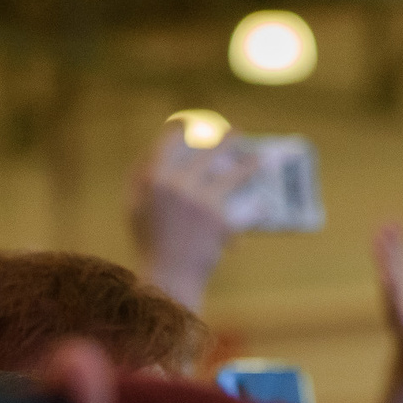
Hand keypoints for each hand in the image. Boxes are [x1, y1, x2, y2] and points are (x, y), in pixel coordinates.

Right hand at [128, 120, 256, 314]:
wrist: (166, 279)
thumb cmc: (150, 242)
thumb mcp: (135, 207)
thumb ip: (141, 177)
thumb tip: (156, 147)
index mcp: (152, 179)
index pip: (170, 140)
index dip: (182, 127)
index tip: (192, 123)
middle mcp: (176, 185)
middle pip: (209, 151)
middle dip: (228, 139)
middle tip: (239, 132)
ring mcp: (200, 202)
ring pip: (234, 174)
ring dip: (251, 164)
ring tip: (262, 159)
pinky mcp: (219, 221)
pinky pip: (244, 209)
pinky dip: (257, 208)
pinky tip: (266, 204)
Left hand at [373, 222, 402, 375]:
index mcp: (400, 313)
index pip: (393, 294)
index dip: (389, 279)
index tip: (385, 266)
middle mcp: (397, 298)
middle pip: (391, 271)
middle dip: (387, 254)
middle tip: (382, 231)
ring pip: (396, 260)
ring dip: (393, 242)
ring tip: (389, 221)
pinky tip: (400, 228)